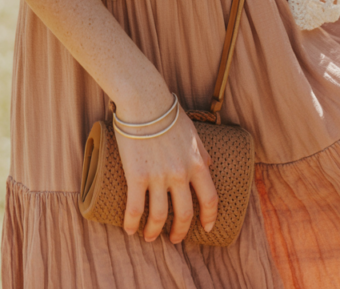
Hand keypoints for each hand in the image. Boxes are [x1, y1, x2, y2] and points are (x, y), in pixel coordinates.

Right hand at [116, 106, 217, 243]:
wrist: (145, 101)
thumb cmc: (168, 114)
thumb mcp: (193, 133)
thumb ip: (202, 152)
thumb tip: (209, 166)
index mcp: (198, 163)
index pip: (210, 199)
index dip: (209, 217)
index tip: (206, 228)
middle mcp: (181, 174)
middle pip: (185, 213)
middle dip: (181, 231)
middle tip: (175, 238)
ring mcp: (159, 176)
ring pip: (160, 216)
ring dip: (155, 231)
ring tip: (150, 237)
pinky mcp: (137, 176)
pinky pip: (135, 209)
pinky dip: (132, 224)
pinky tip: (129, 230)